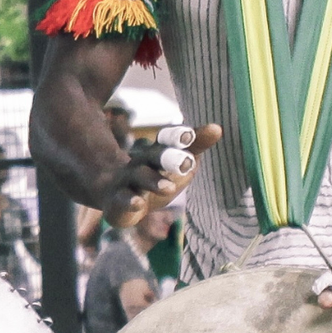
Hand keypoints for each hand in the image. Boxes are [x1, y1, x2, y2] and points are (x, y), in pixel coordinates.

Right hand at [102, 123, 220, 226]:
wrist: (115, 194)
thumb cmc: (156, 177)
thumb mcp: (180, 161)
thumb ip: (197, 146)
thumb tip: (217, 128)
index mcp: (158, 151)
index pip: (167, 139)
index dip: (177, 137)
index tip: (189, 137)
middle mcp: (142, 162)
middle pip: (154, 156)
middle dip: (169, 158)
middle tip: (187, 163)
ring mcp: (128, 180)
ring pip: (140, 177)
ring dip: (153, 181)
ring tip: (169, 189)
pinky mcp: (117, 200)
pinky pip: (122, 199)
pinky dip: (129, 201)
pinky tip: (138, 204)